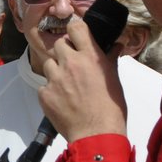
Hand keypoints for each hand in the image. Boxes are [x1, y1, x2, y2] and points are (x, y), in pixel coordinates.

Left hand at [38, 17, 127, 141]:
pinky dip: (51, 90)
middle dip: (65, 52)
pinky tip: (62, 100)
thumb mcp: (114, 79)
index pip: (75, 27)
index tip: (76, 36)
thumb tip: (117, 44)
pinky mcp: (45, 94)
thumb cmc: (111, 108)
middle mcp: (70, 63)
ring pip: (49, 64)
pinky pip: (44, 85)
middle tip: (72, 64)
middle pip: (59, 44)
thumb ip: (111, 58)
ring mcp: (55, 78)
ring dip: (56, 70)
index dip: (74, 30)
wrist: (96, 134)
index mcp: (90, 56)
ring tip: (67, 84)